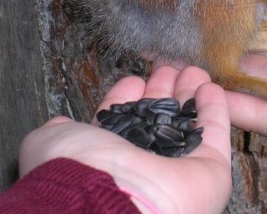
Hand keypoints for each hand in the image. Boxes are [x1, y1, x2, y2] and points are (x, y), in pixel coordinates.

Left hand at [20, 66, 231, 213]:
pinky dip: (216, 109)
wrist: (107, 202)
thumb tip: (60, 124)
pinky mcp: (210, 170)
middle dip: (164, 90)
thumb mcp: (50, 141)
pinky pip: (215, 133)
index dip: (128, 97)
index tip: (134, 78)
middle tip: (170, 66)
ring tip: (194, 69)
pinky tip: (212, 86)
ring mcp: (177, 167)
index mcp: (107, 157)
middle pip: (157, 119)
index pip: (122, 122)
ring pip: (188, 124)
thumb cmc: (76, 169)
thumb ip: (58, 130)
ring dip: (191, 94)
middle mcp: (142, 163)